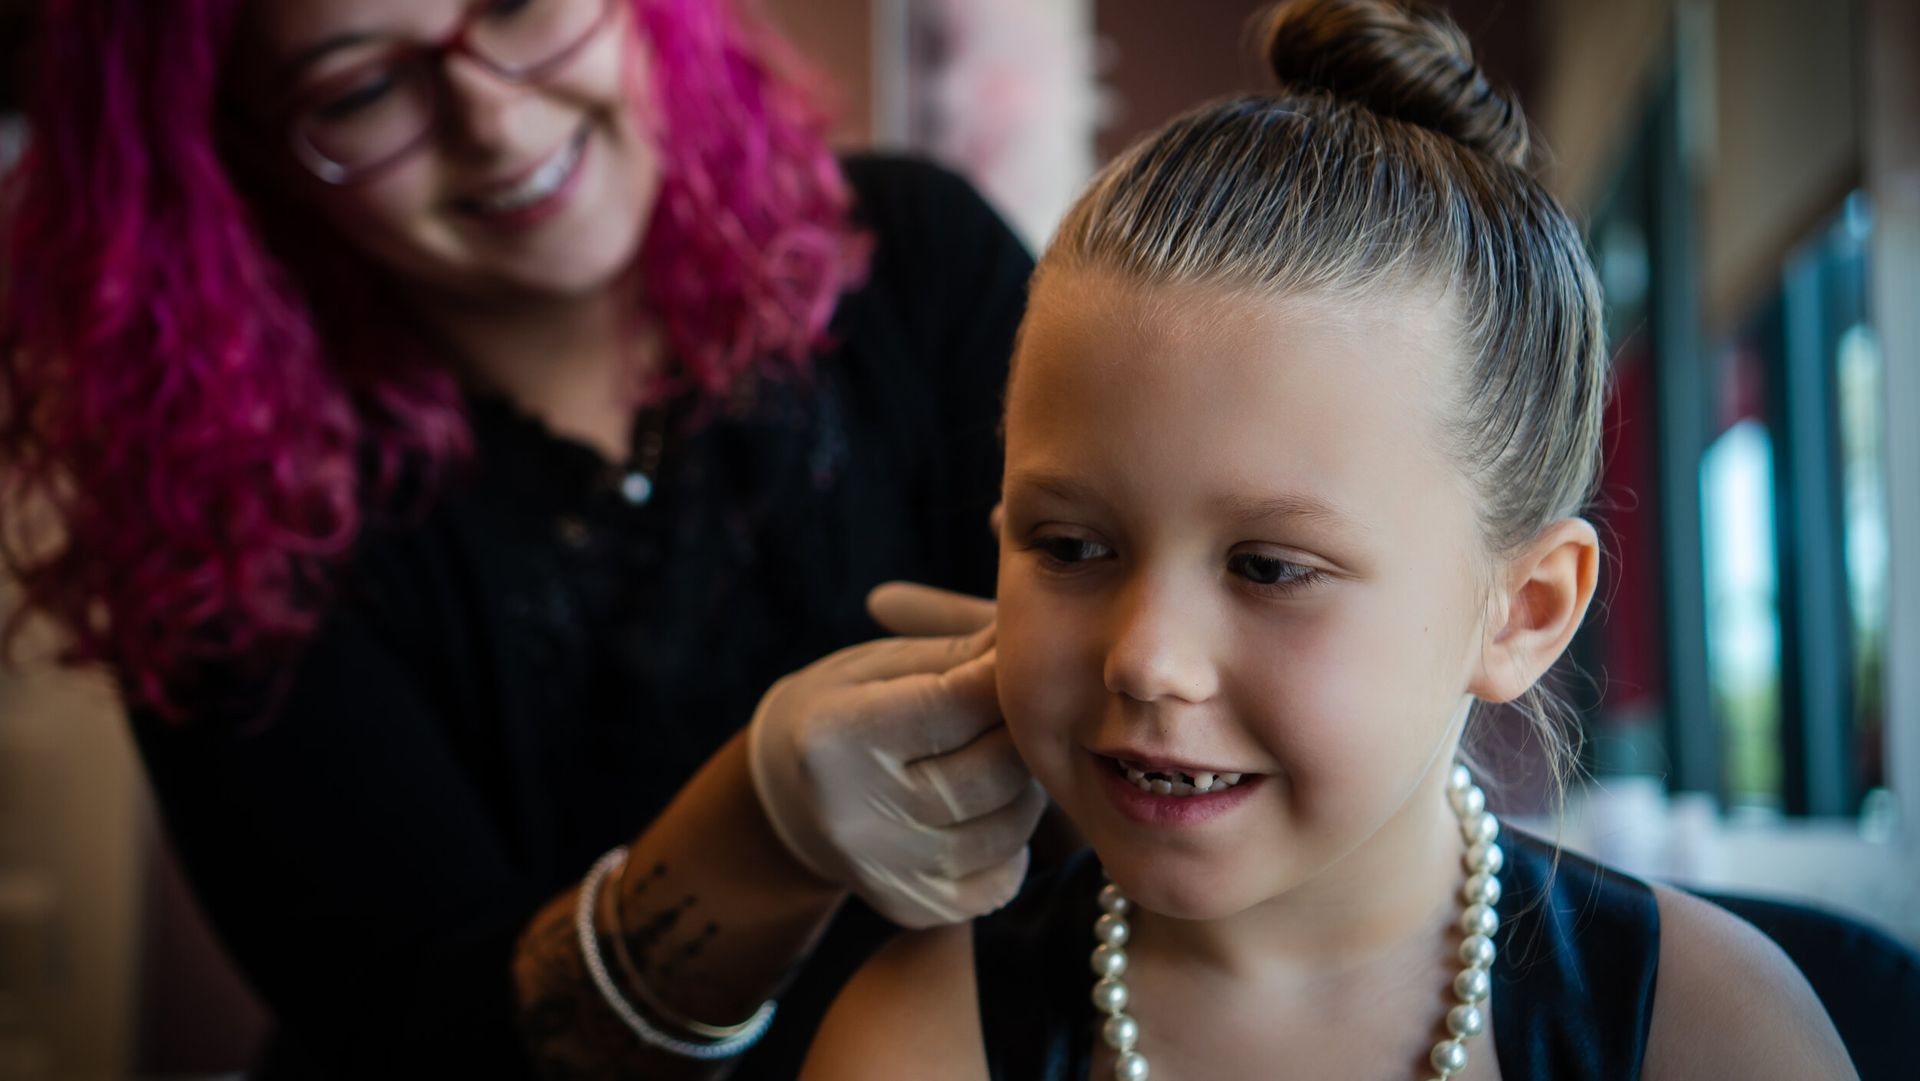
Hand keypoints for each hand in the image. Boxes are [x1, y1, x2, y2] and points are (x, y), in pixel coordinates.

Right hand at [746, 583, 1041, 928]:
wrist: (787, 797)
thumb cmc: (843, 709)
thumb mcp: (879, 665)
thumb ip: (958, 654)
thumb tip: (1032, 642)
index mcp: (837, 734)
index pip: (960, 701)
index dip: (1007, 676)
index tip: (1020, 661)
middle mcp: (853, 812)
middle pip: (993, 771)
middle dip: (1023, 735)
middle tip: (1020, 714)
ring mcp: (882, 870)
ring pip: (1008, 828)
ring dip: (1025, 789)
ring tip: (1004, 760)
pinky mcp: (910, 908)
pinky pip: (1001, 881)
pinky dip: (1011, 844)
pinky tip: (987, 812)